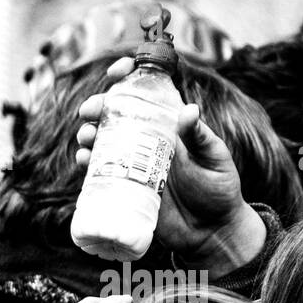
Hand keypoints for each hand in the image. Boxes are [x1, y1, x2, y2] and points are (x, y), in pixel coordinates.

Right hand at [76, 57, 264, 275]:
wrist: (210, 232)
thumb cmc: (219, 190)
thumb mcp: (215, 160)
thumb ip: (201, 137)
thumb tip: (187, 110)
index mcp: (169, 126)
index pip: (147, 93)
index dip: (129, 77)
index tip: (118, 70)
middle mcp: (147, 142)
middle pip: (116, 116)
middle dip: (98, 107)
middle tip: (90, 111)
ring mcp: (133, 165)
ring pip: (103, 142)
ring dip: (88, 135)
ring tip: (86, 136)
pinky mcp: (124, 189)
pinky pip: (100, 172)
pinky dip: (87, 164)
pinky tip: (83, 160)